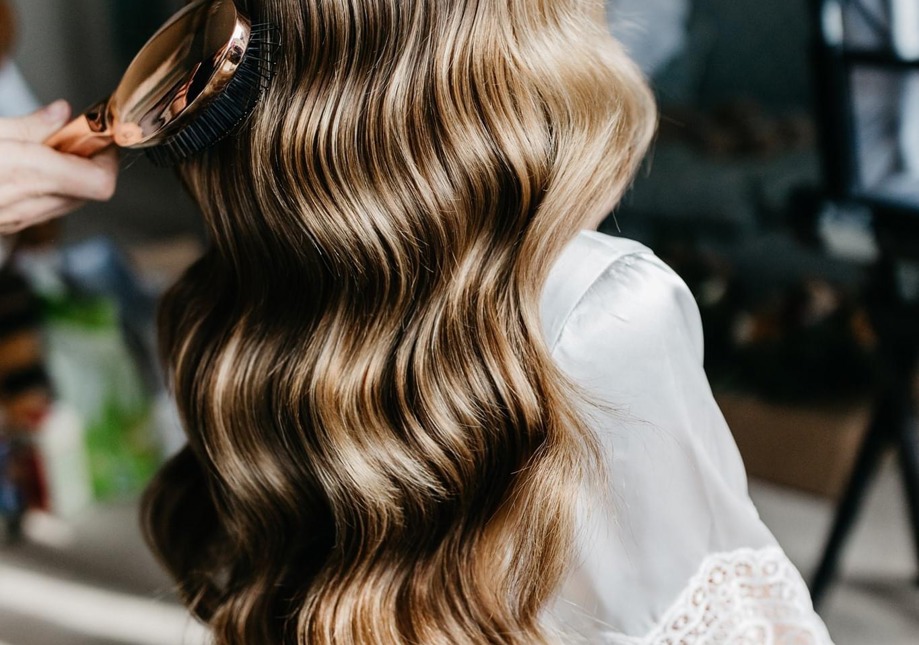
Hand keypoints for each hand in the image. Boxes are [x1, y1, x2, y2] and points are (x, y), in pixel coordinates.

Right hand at [0, 100, 117, 233]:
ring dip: (68, 179)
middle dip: (87, 165)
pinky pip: (44, 210)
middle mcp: (28, 204)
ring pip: (68, 202)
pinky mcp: (8, 225)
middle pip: (88, 192)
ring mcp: (17, 219)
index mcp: (29, 174)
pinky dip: (47, 190)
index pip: (100, 181)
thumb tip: (62, 113)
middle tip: (73, 141)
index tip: (101, 139)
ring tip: (46, 154)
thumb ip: (29, 125)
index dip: (108, 160)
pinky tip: (28, 171)